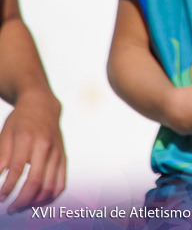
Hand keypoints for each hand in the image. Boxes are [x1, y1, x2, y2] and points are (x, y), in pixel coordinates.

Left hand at [0, 89, 64, 212]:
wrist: (42, 105)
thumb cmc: (20, 120)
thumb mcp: (6, 135)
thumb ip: (1, 157)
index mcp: (27, 139)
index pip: (17, 170)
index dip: (7, 188)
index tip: (1, 198)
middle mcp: (45, 146)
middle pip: (36, 181)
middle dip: (21, 199)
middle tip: (11, 208)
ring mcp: (57, 152)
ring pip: (50, 185)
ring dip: (36, 201)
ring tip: (24, 206)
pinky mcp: (63, 156)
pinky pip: (62, 181)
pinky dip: (52, 195)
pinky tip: (40, 201)